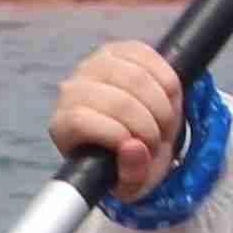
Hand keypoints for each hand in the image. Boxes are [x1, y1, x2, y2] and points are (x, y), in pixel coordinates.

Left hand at [50, 41, 186, 200]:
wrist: (138, 134)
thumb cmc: (127, 160)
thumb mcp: (130, 183)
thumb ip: (130, 175)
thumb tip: (133, 147)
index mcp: (63, 125)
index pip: (80, 120)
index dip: (117, 135)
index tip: (140, 149)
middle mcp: (71, 89)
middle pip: (116, 101)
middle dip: (149, 125)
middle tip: (159, 139)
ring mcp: (94, 65)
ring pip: (135, 78)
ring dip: (162, 105)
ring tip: (165, 122)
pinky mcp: (119, 49)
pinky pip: (149, 57)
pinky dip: (167, 82)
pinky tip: (168, 99)